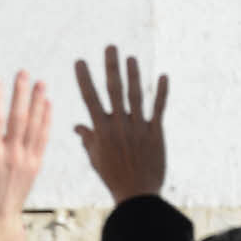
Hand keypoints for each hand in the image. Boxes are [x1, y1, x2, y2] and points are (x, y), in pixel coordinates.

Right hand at [0, 72, 50, 240]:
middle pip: (19, 117)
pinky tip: (48, 104)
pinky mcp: (36, 164)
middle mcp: (11, 154)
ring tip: (41, 82)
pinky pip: (44, 137)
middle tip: (24, 72)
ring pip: (35, 125)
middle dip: (22, 93)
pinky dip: (47, 119)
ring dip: (38, 101)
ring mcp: (26, 159)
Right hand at [74, 45, 168, 203]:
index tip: (80, 61)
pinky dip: (162, 92)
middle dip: (111, 67)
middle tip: (110, 47)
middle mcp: (120, 125)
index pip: (90, 99)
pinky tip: (164, 76)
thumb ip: (88, 139)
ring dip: (134, 74)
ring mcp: (139, 127)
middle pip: (114, 90)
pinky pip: (159, 108)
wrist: (137, 194)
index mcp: (102, 130)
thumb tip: (77, 126)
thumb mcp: (96, 158)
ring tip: (131, 57)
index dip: (85, 79)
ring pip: (136, 95)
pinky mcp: (156, 132)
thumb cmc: (114, 177)